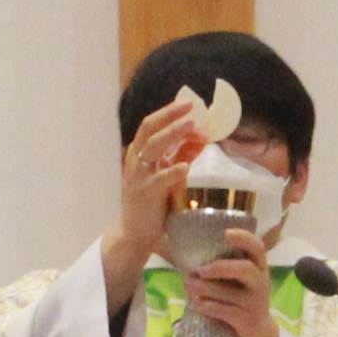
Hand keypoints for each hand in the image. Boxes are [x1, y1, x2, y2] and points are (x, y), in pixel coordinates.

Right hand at [102, 94, 207, 305]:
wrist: (135, 232)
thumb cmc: (153, 202)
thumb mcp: (168, 173)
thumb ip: (182, 155)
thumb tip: (202, 137)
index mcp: (140, 153)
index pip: (152, 125)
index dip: (169, 112)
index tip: (190, 103)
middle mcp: (136, 160)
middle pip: (149, 128)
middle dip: (169, 115)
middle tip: (191, 106)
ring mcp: (138, 176)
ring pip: (152, 148)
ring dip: (172, 134)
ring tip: (191, 126)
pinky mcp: (143, 194)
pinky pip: (159, 179)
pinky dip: (172, 171)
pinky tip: (186, 167)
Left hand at [191, 229, 280, 336]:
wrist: (256, 334)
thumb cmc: (240, 300)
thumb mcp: (237, 281)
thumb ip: (220, 267)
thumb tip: (181, 253)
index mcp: (258, 267)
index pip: (257, 247)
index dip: (243, 238)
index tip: (225, 233)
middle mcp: (261, 283)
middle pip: (245, 269)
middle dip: (219, 268)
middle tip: (199, 270)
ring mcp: (256, 303)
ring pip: (230, 294)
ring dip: (206, 289)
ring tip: (188, 285)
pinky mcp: (247, 321)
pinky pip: (225, 312)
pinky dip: (208, 307)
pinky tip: (197, 304)